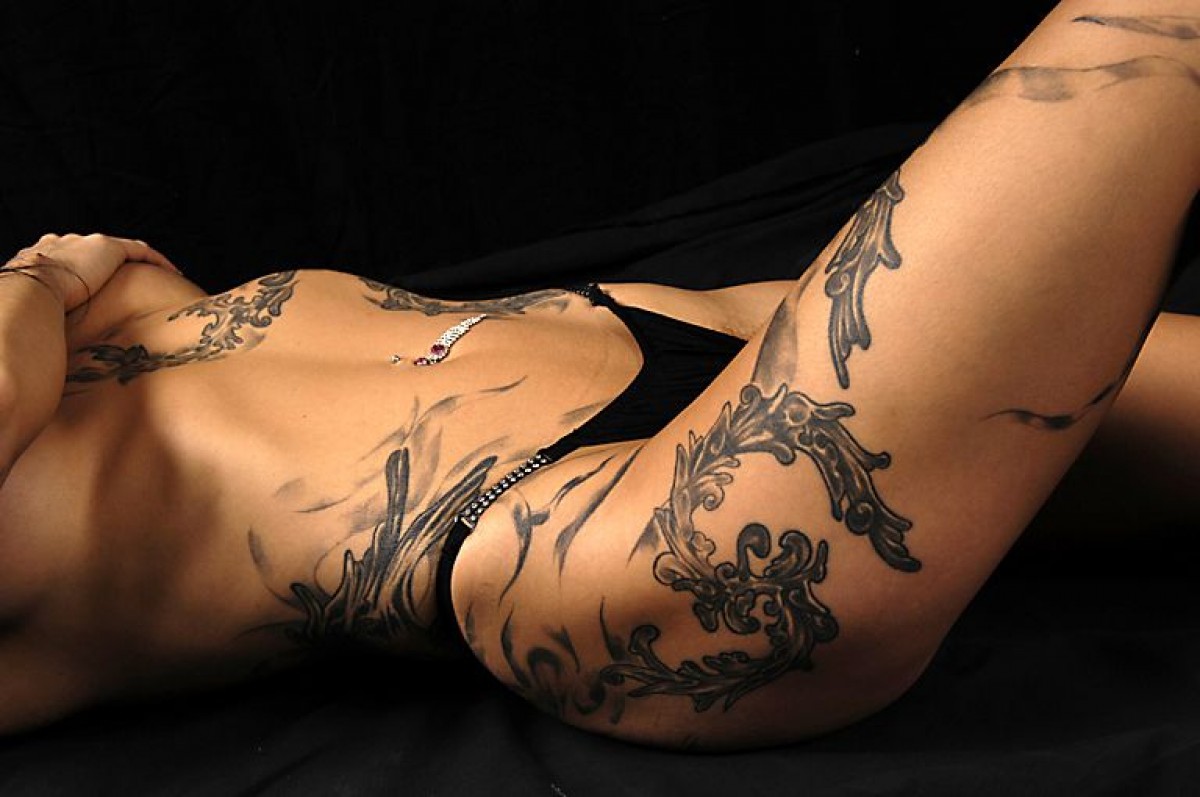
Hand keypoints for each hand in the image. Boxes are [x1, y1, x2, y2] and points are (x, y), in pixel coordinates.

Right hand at [5, 233, 179, 311]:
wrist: (32, 289)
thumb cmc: (29, 308)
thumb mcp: (35, 310)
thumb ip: (47, 319)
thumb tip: (52, 350)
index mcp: (44, 260)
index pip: (69, 262)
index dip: (86, 274)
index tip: (97, 289)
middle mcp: (65, 246)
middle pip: (96, 253)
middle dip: (114, 267)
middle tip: (133, 286)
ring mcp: (87, 244)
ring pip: (122, 250)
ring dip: (142, 263)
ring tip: (162, 278)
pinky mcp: (107, 247)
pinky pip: (140, 251)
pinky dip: (156, 260)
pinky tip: (173, 273)